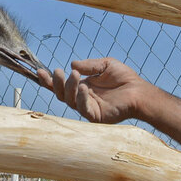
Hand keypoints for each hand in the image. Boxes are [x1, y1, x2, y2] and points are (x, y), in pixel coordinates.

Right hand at [37, 58, 151, 124]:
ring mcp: (88, 108)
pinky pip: (83, 108)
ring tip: (74, 75)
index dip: (49, 80)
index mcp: (83, 87)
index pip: (62, 86)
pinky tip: (84, 87)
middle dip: (56, 83)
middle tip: (58, 71)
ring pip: (69, 101)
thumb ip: (89, 65)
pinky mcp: (96, 116)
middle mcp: (83, 99)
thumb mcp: (105, 65)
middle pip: (61, 94)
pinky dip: (81, 97)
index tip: (40, 71)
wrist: (140, 91)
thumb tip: (72, 65)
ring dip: (69, 87)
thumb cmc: (125, 79)